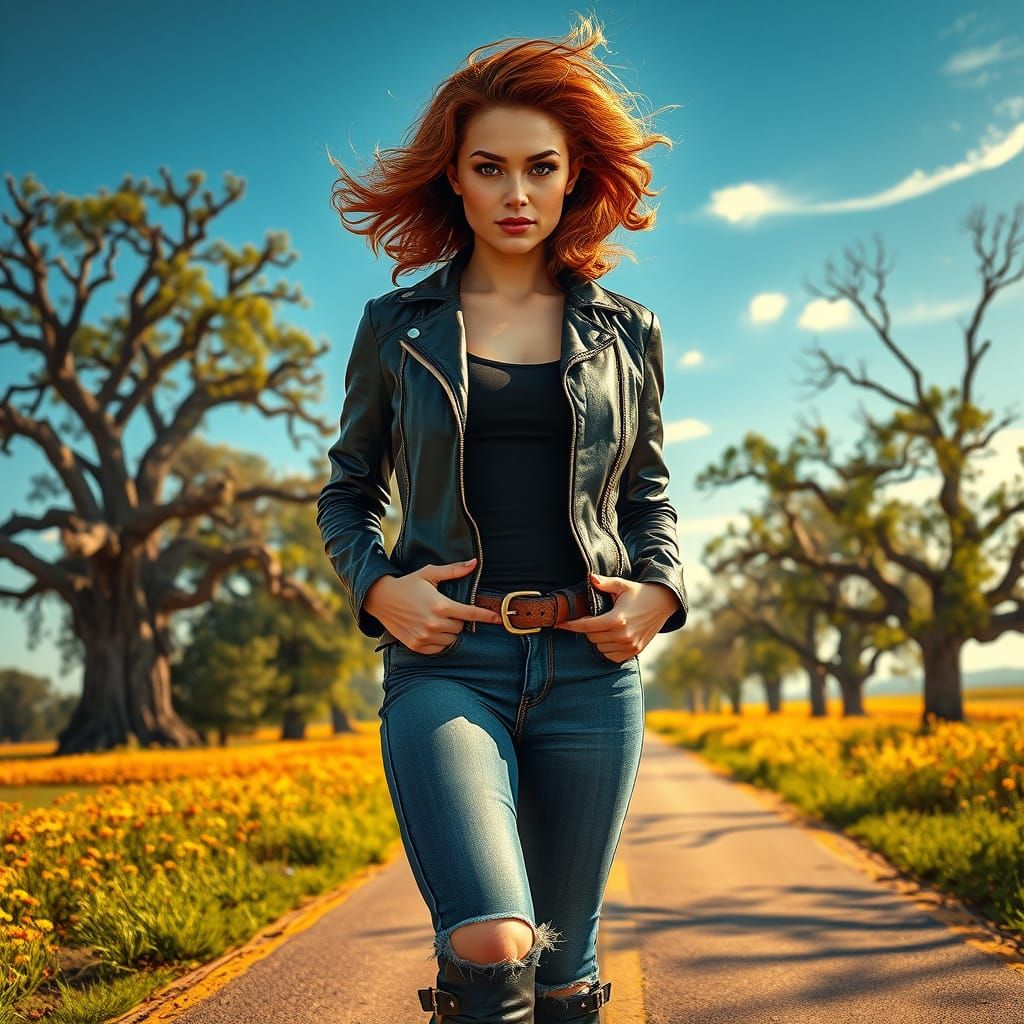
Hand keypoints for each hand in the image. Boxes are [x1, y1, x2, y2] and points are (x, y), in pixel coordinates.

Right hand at [365, 557, 501, 653]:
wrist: (381, 599)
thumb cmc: (408, 584)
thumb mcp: (429, 573)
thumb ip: (453, 570)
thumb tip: (474, 563)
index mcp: (440, 605)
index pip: (470, 613)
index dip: (486, 616)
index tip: (498, 619)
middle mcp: (434, 623)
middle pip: (460, 627)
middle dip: (457, 619)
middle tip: (443, 609)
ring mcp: (425, 636)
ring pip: (451, 639)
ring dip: (448, 631)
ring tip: (435, 618)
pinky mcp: (417, 645)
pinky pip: (439, 648)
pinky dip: (439, 640)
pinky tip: (429, 629)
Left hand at [555, 571, 680, 662]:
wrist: (662, 604)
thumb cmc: (639, 593)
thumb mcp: (622, 585)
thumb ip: (605, 583)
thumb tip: (591, 578)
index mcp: (617, 619)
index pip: (587, 626)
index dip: (571, 625)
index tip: (561, 624)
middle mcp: (623, 635)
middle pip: (592, 638)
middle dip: (588, 629)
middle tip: (592, 618)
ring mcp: (629, 646)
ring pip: (600, 648)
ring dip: (598, 640)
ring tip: (604, 627)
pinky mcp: (634, 652)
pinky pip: (611, 657)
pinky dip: (607, 649)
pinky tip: (610, 638)